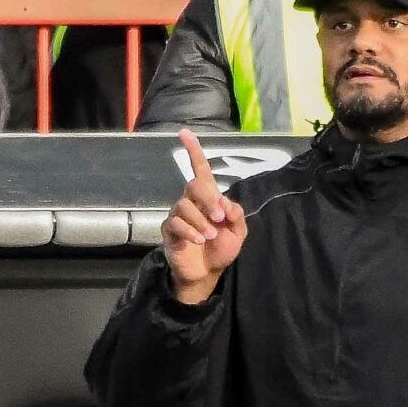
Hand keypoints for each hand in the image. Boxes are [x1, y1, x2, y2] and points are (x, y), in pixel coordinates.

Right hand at [163, 130, 245, 306]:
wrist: (207, 273)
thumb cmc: (222, 249)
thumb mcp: (238, 232)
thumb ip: (236, 215)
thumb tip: (226, 203)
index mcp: (208, 197)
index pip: (200, 169)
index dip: (194, 151)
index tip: (184, 133)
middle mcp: (191, 201)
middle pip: (194, 185)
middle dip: (208, 200)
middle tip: (219, 218)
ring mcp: (178, 214)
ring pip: (184, 205)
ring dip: (201, 221)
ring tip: (209, 236)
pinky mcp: (169, 229)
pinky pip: (175, 222)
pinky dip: (190, 231)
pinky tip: (198, 240)